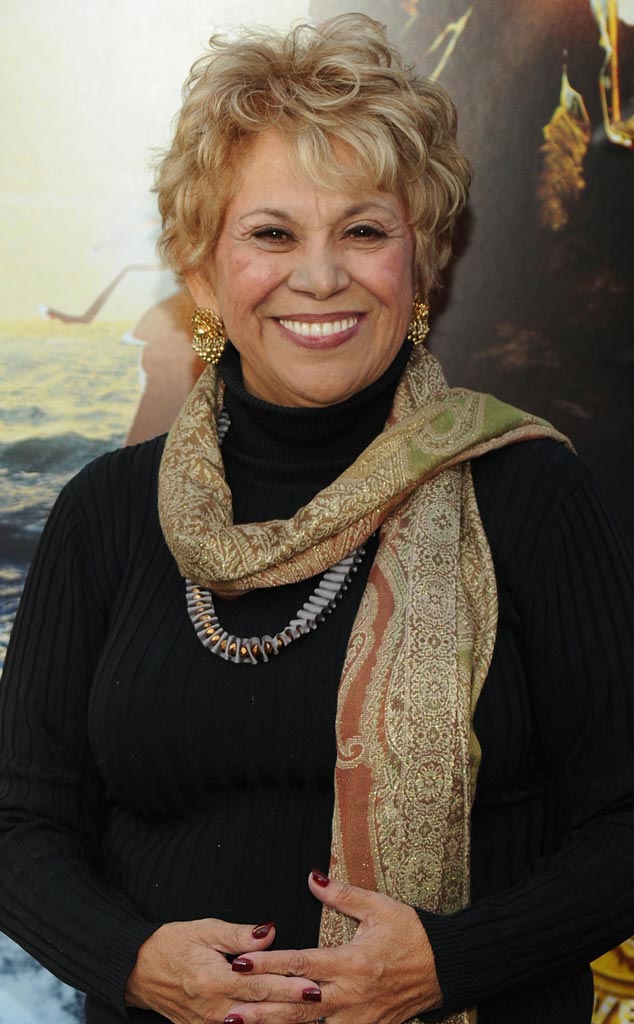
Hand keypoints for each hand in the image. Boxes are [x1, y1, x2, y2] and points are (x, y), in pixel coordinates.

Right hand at [125, 917, 318, 1023]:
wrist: (138, 970)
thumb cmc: (171, 944)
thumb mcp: (203, 930)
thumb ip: (238, 935)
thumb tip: (270, 932)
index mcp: (211, 978)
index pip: (257, 984)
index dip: (286, 985)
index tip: (312, 984)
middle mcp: (211, 1007)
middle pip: (260, 1008)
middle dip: (292, 1006)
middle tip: (321, 1000)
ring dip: (280, 1020)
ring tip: (310, 1015)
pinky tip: (279, 1023)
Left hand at [224, 871, 442, 1023]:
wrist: (447, 967)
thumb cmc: (412, 933)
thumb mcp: (379, 907)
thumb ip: (342, 895)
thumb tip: (312, 878)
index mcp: (351, 962)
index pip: (300, 963)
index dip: (268, 964)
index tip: (240, 963)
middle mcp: (351, 995)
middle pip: (296, 1005)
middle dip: (260, 1009)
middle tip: (229, 1012)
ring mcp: (358, 1018)